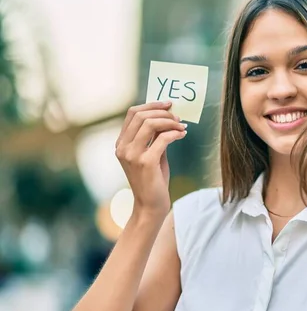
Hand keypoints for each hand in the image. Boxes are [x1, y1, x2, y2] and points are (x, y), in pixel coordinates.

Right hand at [115, 101, 186, 217]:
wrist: (150, 205)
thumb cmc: (153, 180)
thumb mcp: (152, 154)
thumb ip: (155, 137)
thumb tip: (168, 117)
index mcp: (121, 143)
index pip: (132, 113)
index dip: (151, 105)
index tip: (168, 104)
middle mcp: (123, 147)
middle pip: (141, 115)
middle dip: (162, 112)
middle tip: (178, 117)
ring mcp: (132, 155)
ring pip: (150, 124)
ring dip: (169, 122)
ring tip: (181, 126)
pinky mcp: (145, 163)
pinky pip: (162, 139)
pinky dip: (174, 134)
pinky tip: (182, 135)